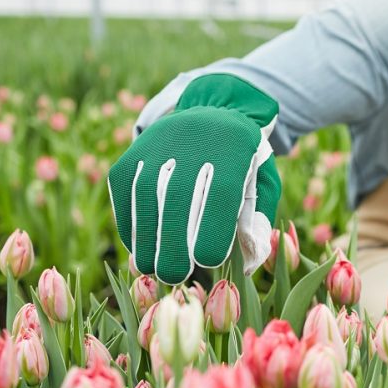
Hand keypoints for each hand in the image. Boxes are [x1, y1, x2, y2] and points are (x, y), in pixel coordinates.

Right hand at [108, 75, 280, 284]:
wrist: (215, 112)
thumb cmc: (243, 164)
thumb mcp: (263, 185)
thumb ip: (257, 222)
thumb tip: (246, 266)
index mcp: (235, 147)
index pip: (221, 194)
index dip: (212, 230)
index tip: (207, 260)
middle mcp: (193, 139)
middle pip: (177, 196)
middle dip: (172, 242)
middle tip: (173, 275)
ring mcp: (157, 143)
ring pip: (145, 195)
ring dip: (144, 238)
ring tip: (151, 268)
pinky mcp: (132, 152)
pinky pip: (124, 191)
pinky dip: (128, 222)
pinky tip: (137, 247)